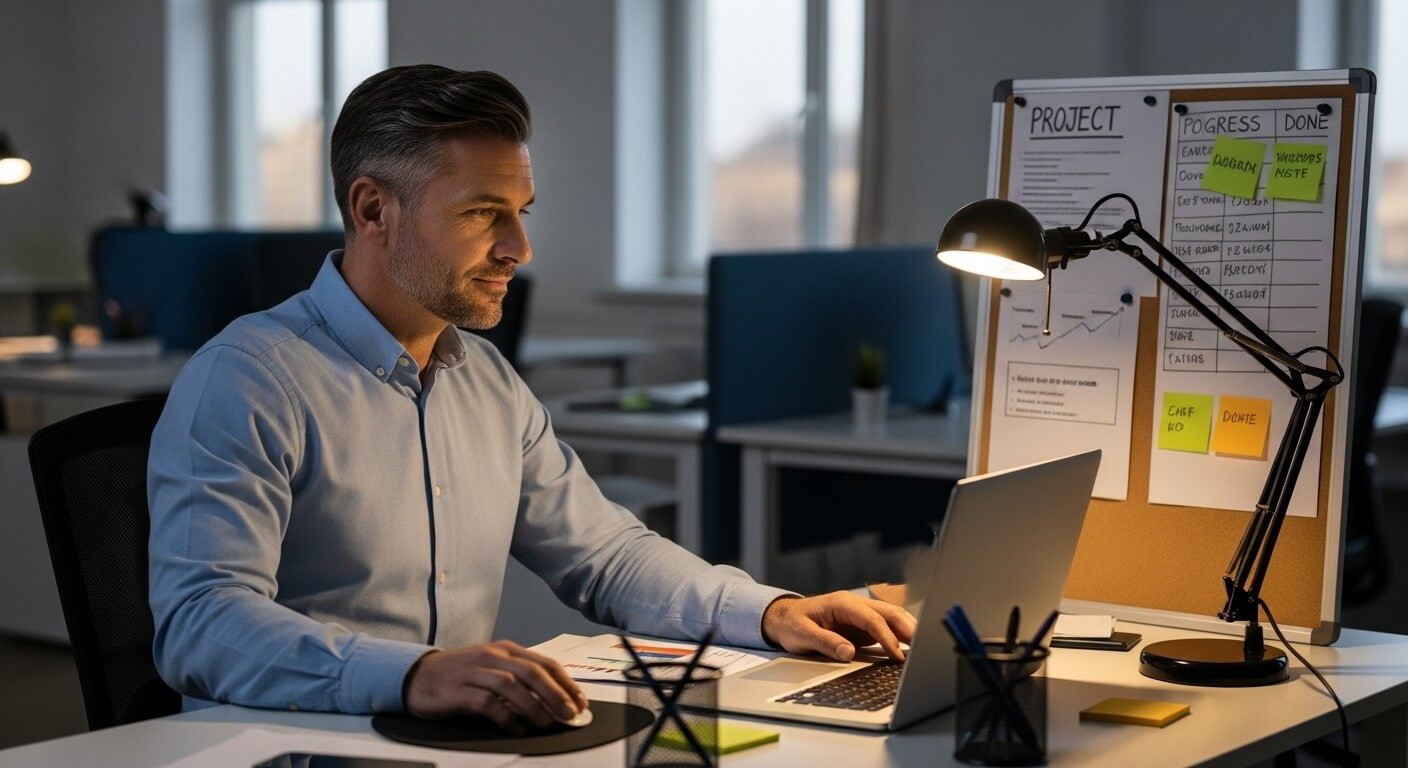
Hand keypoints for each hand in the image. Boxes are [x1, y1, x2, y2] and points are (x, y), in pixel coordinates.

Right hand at [402, 640, 588, 728]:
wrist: (416, 676)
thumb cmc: (460, 675)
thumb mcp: (492, 668)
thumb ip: (519, 678)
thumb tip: (554, 700)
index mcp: (505, 649)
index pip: (544, 662)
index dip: (565, 682)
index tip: (581, 701)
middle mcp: (492, 656)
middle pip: (532, 672)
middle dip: (556, 694)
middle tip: (570, 713)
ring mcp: (474, 671)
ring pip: (512, 686)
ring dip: (534, 706)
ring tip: (548, 722)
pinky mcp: (458, 691)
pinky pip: (487, 703)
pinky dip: (506, 717)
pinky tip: (517, 728)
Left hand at [761, 591, 916, 662]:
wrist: (784, 617)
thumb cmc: (792, 623)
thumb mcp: (802, 634)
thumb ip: (825, 642)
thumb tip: (847, 652)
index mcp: (842, 603)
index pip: (872, 618)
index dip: (887, 637)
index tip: (897, 655)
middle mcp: (855, 605)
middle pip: (889, 613)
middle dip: (908, 630)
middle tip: (923, 650)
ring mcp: (861, 614)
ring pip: (892, 618)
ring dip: (908, 632)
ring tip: (923, 650)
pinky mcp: (862, 626)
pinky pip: (886, 629)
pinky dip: (900, 638)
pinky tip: (910, 651)